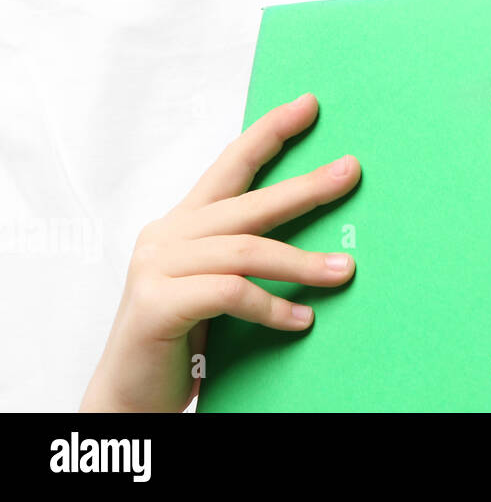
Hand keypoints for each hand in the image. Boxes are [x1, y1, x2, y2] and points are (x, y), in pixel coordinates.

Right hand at [80, 92, 359, 411]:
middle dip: (305, 186)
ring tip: (344, 270)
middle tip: (350, 172)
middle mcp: (166, 236)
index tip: (308, 106)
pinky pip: (231, 293)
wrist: (128, 396)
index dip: (268, 133)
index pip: (229, 165)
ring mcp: (156, 267)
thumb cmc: (180, 338)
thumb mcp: (217, 286)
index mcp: (182, 224)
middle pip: (249, 202)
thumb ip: (246, 258)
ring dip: (302, 262)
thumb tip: (323, 244)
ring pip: (246, 250)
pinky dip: (272, 305)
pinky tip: (301, 320)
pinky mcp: (156, 303)